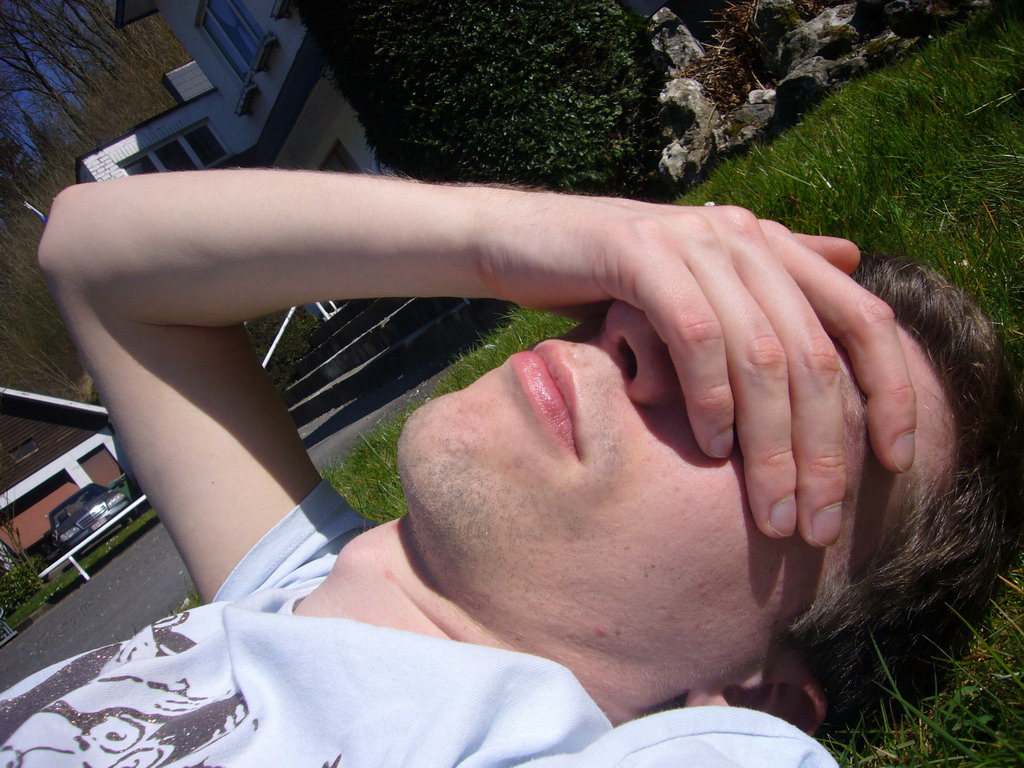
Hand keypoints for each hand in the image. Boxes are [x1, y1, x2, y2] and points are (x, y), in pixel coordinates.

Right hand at [473, 191, 915, 545]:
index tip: (897, 463)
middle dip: (824, 448)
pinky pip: (695, 334)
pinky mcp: (640, 253)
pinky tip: (711, 446)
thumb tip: (853, 262)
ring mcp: (695, 241)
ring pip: (762, 353)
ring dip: (771, 444)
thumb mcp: (700, 291)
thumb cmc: (614, 283)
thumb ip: (773, 284)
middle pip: (814, 353)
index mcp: (771, 248)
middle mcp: (744, 238)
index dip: (891, 392)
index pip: (863, 320)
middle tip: (818, 521)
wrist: (525, 243)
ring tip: (771, 510)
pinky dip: (710, 397)